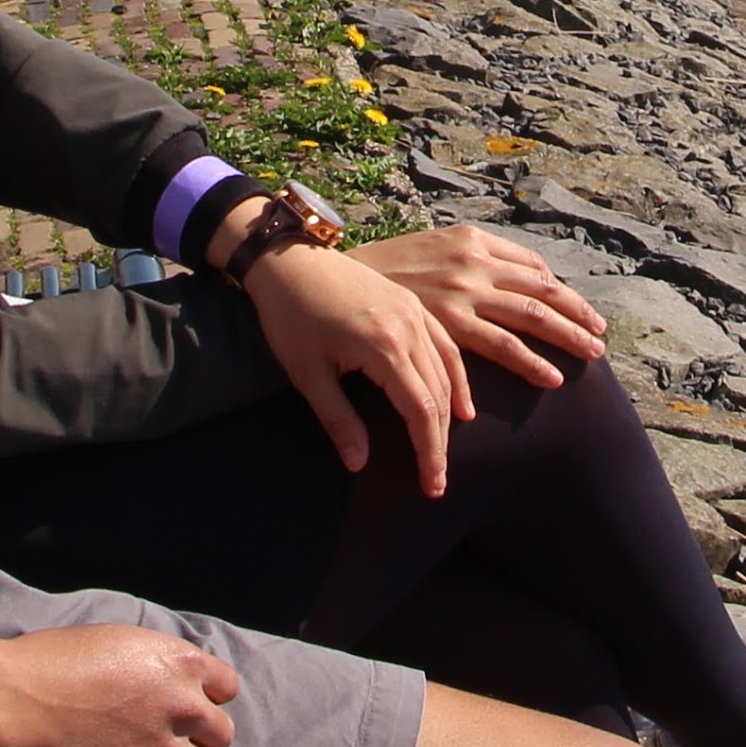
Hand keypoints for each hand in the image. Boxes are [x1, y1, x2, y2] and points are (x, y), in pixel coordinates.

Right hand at [0, 623, 239, 746]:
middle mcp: (183, 698)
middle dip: (203, 729)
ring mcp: (166, 737)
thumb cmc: (63, 657)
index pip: (227, 685)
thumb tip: (174, 676)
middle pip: (223, 727)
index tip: (192, 698)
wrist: (25, 692)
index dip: (209, 692)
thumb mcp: (122, 640)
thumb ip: (160, 660)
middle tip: (177, 729)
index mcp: (181, 659)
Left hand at [245, 241, 479, 496]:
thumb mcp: (308, 373)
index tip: (432, 486)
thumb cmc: (291, 317)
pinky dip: (455, 376)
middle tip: (436, 480)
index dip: (429, 452)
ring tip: (444, 447)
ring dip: (450, 412)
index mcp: (384, 347)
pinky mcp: (411, 305)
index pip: (420, 411)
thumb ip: (338, 419)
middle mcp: (409, 328)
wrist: (288, 260)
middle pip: (439, 394)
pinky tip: (458, 401)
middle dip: (439, 441)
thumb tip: (359, 463)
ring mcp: (414, 313)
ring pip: (447, 370)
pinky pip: (445, 345)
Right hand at [350, 225, 607, 391]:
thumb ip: (464, 264)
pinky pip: (502, 346)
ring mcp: (464, 292)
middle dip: (576, 314)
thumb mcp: (428, 252)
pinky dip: (531, 361)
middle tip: (601, 336)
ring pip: (531, 316)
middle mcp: (473, 263)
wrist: (329, 274)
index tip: (580, 308)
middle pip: (540, 290)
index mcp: (470, 241)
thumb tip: (495, 283)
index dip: (559, 289)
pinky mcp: (450, 323)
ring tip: (592, 354)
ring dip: (567, 336)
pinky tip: (551, 377)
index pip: (529, 264)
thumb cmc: (378, 271)